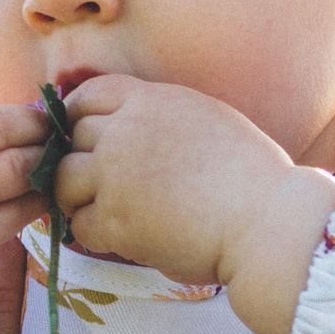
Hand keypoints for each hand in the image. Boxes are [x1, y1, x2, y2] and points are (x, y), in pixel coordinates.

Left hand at [53, 78, 334, 333]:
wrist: (270, 224)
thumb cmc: (255, 179)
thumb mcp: (209, 119)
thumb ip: (166, 116)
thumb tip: (133, 125)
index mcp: (153, 101)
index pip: (88, 95)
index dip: (78, 117)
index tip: (84, 138)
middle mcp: (127, 131)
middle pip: (72, 139)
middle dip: (80, 161)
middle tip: (98, 185)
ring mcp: (116, 176)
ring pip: (64, 181)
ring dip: (78, 198)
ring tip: (107, 213)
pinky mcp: (117, 221)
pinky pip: (80, 225)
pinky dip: (94, 233)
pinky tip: (122, 238)